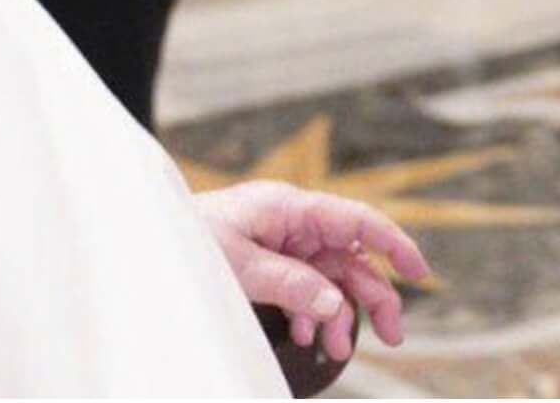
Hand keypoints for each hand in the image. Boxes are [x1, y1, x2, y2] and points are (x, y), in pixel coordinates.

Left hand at [195, 180, 432, 362]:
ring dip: (339, 316)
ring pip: (330, 281)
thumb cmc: (184, 241)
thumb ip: (288, 283)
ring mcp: (283, 246)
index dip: (393, 244)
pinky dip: (309, 315)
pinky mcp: (269, 266)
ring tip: (338, 351)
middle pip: (351, 258)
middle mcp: (294, 225)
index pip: (357, 221)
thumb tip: (331, 306)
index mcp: (291, 208)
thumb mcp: (236, 265)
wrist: (140, 245)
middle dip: (374, 297)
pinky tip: (306, 337)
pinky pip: (304, 290)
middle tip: (394, 335)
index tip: (420, 273)